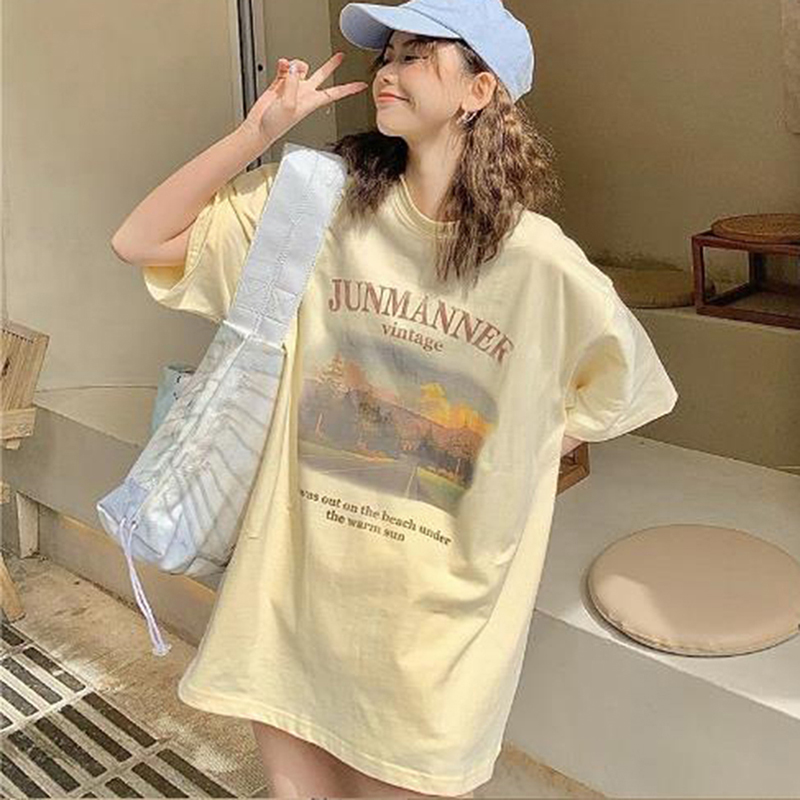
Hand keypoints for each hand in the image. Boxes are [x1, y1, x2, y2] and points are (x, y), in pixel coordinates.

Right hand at [241, 53, 368, 145]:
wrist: (259, 128)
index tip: (361, 86)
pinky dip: (284, 64)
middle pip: (322, 76)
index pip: (336, 93)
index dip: (349, 89)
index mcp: (312, 102)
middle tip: (340, 56)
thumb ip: (293, 84)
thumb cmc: (275, 125)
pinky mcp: (280, 84)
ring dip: (296, 64)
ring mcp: (293, 88)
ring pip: (301, 67)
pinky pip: (286, 67)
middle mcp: (305, 93)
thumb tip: (294, 67)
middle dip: (331, 65)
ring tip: (289, 68)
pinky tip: (282, 65)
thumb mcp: (288, 105)